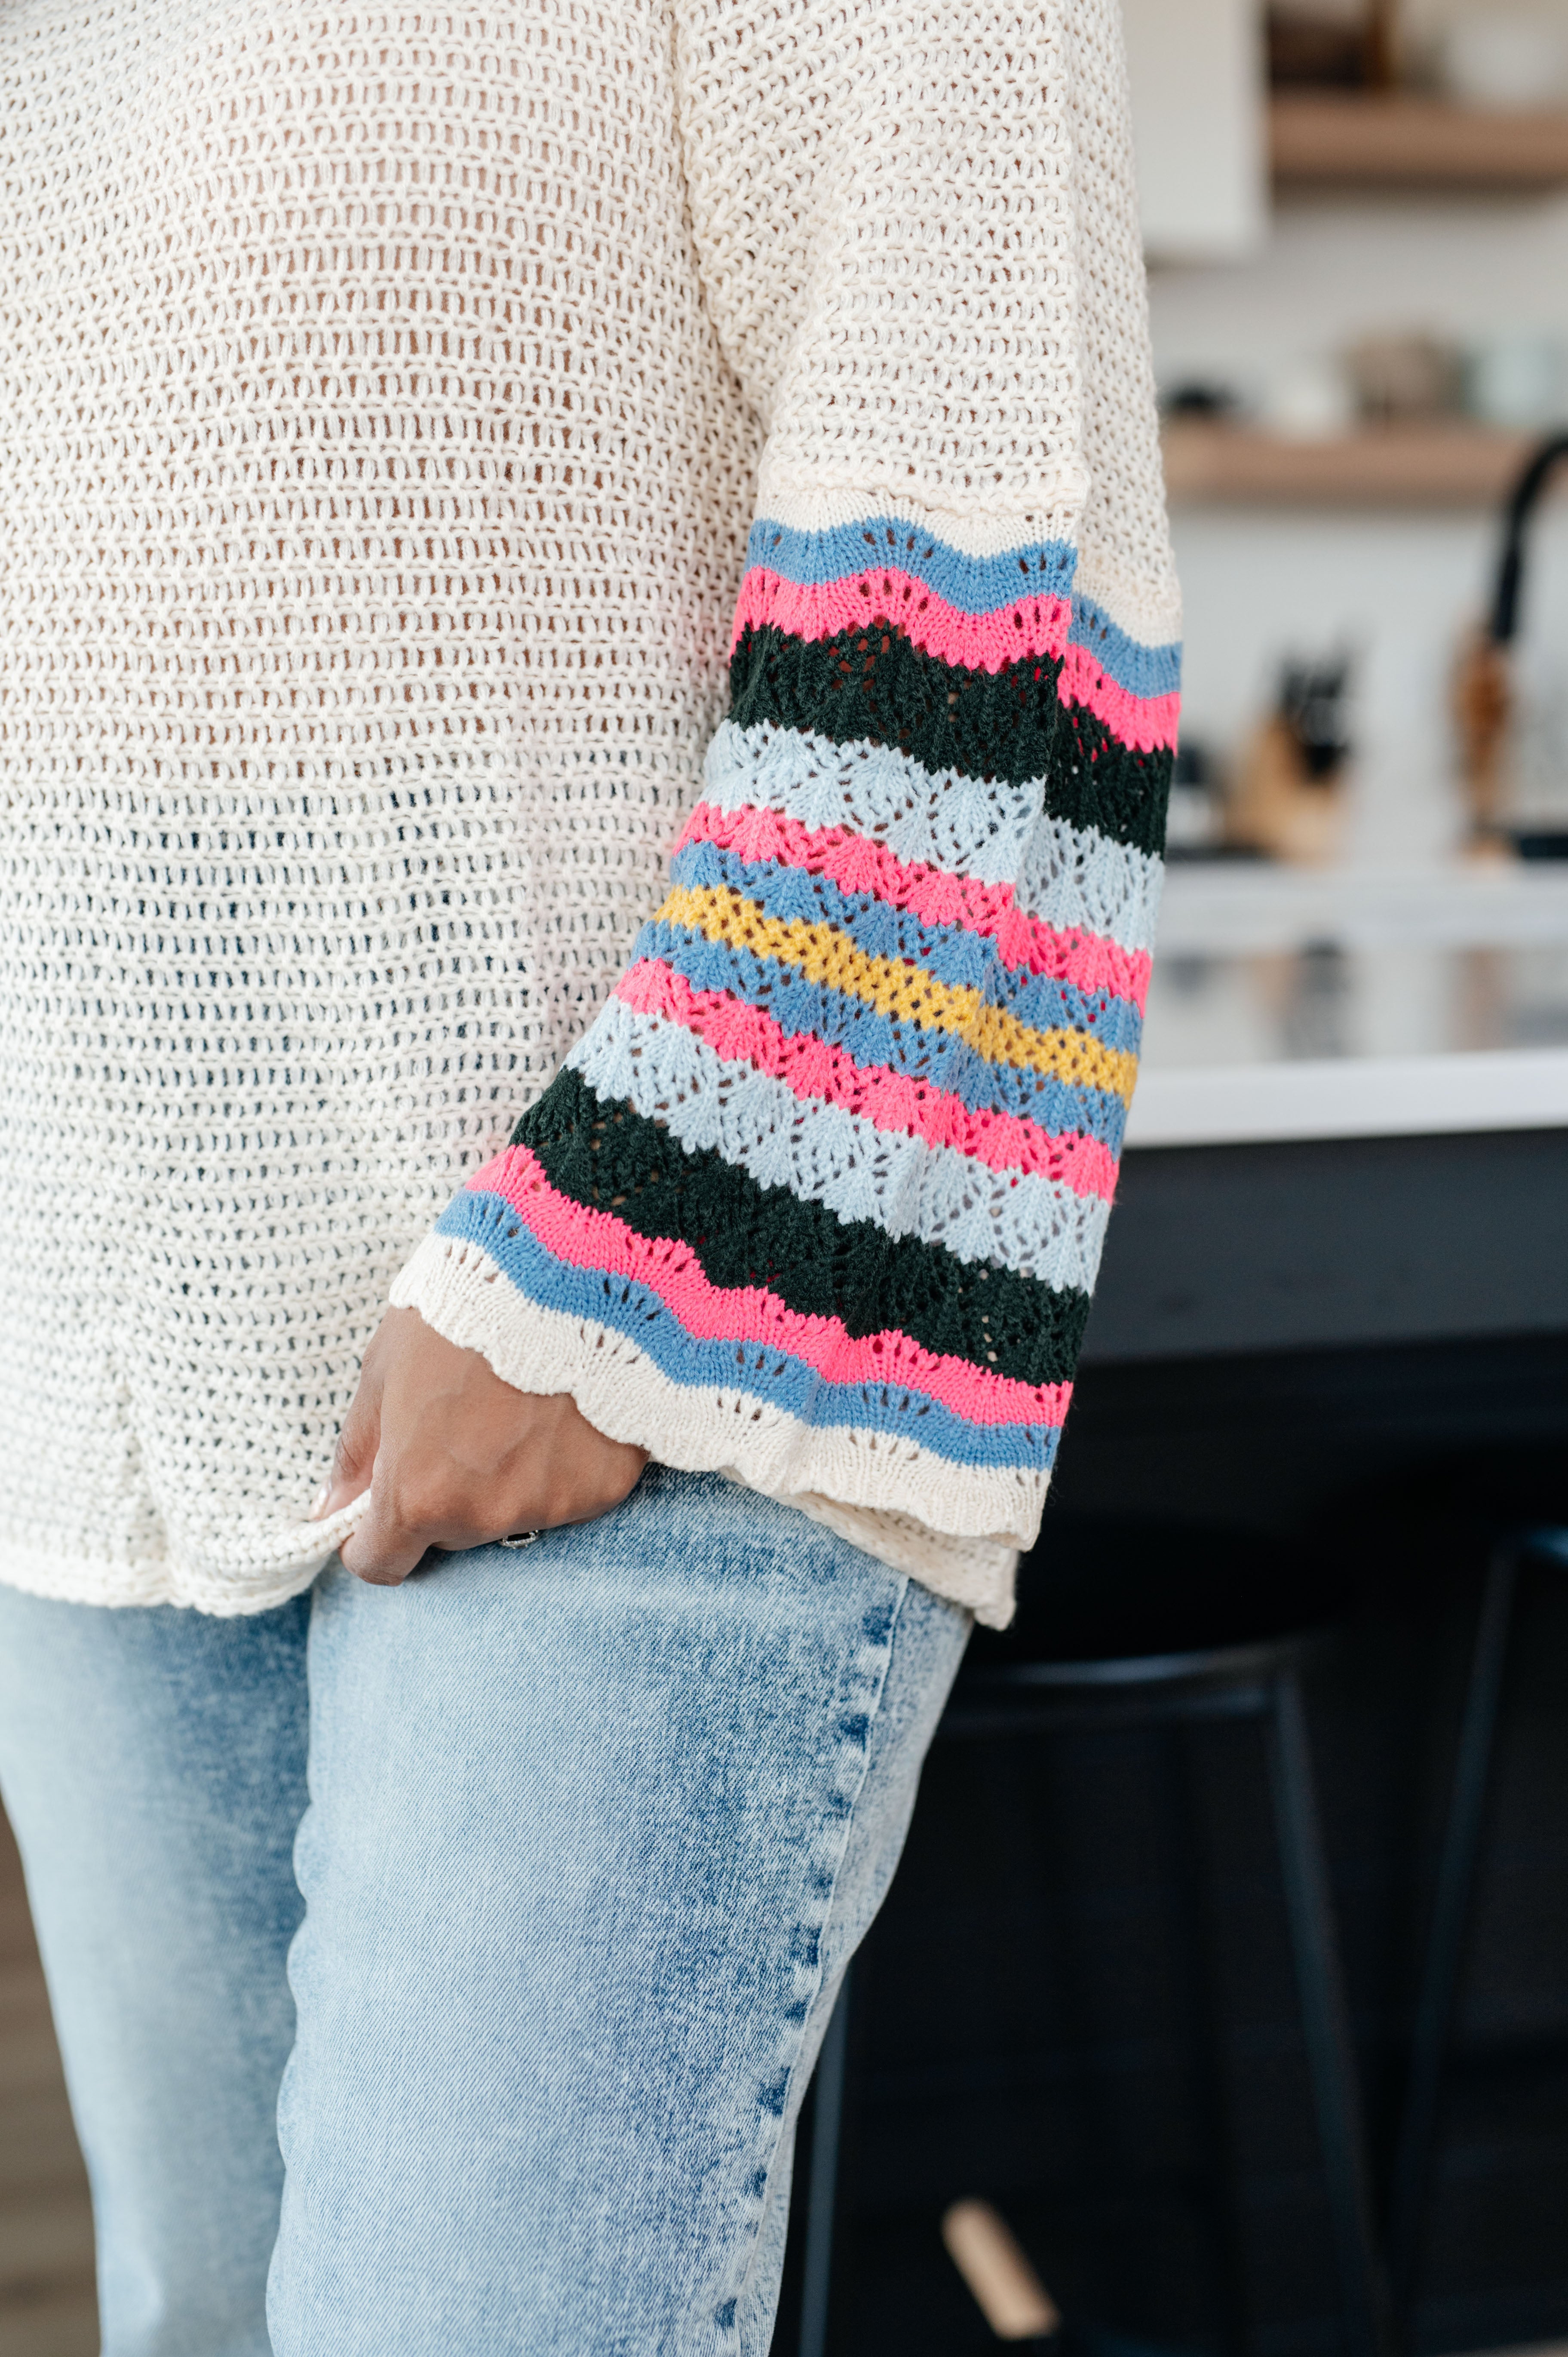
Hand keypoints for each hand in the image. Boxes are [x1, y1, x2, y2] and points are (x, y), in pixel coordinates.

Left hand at [316, 1307, 648, 1585]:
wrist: (571, 1273)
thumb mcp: (386, 1365)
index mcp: (416, 1493)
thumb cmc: (465, 1310)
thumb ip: (359, 1447)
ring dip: (506, 1475)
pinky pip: (569, 1492)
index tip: (383, 1503)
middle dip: (445, 1493)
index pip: (381, 1563)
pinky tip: (565, 1408)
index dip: (373, 1536)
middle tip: (464, 1420)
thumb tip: (330, 1509)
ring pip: (510, 1512)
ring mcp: (548, 1505)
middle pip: (449, 1532)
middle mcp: (483, 1515)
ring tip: (521, 1403)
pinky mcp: (602, 1488)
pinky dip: (562, 1462)